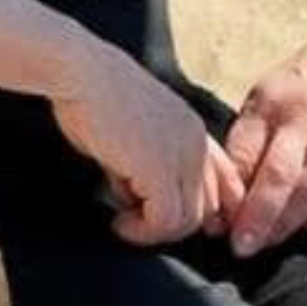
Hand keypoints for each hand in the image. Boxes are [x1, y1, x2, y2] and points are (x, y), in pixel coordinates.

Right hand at [50, 38, 246, 244]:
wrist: (81, 74)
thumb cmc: (93, 100)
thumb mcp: (132, 135)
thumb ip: (147, 166)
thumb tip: (138, 203)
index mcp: (193, 130)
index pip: (225, 182)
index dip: (206, 211)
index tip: (170, 222)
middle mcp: (196, 142)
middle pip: (207, 207)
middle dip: (172, 224)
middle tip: (135, 221)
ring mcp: (182, 155)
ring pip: (188, 220)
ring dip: (153, 231)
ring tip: (123, 220)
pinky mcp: (160, 169)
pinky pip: (164, 221)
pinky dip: (141, 231)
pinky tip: (119, 222)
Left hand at [221, 0, 306, 254]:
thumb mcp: (276, 87)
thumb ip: (257, 131)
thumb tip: (234, 187)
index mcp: (272, 98)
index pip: (241, 155)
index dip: (227, 194)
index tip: (216, 220)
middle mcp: (305, 117)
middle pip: (273, 181)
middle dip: (252, 221)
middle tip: (240, 247)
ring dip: (285, 228)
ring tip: (270, 241)